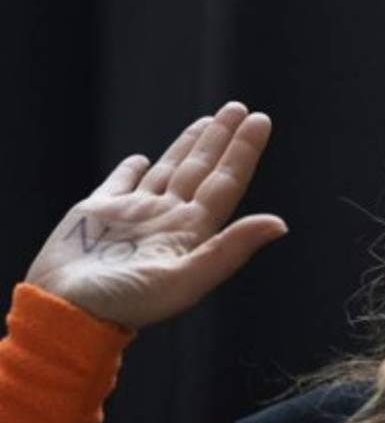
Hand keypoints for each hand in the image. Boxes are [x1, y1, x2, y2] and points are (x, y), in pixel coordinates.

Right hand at [23, 101, 287, 330]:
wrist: (67, 314)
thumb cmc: (125, 303)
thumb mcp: (185, 280)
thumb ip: (231, 249)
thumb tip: (280, 224)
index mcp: (191, 231)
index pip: (225, 182)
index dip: (243, 151)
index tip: (260, 120)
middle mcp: (167, 218)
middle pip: (201, 169)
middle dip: (220, 138)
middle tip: (239, 108)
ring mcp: (133, 214)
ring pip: (168, 170)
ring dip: (188, 146)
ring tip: (208, 121)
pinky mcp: (97, 212)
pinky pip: (120, 182)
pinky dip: (133, 169)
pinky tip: (144, 159)